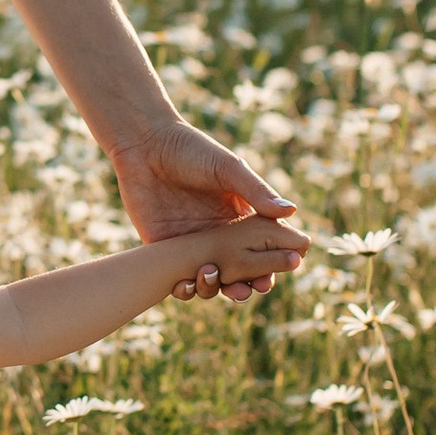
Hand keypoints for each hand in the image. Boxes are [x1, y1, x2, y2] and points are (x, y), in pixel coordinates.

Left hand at [107, 112, 294, 303]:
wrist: (144, 144)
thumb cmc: (190, 149)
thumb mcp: (227, 168)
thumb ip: (256, 191)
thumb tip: (291, 211)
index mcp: (238, 217)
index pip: (263, 246)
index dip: (277, 259)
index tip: (290, 265)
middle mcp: (217, 235)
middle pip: (240, 270)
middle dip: (252, 283)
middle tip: (257, 287)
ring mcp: (191, 245)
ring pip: (211, 280)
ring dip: (220, 290)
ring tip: (228, 289)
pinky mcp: (164, 249)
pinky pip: (178, 278)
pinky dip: (186, 289)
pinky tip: (188, 286)